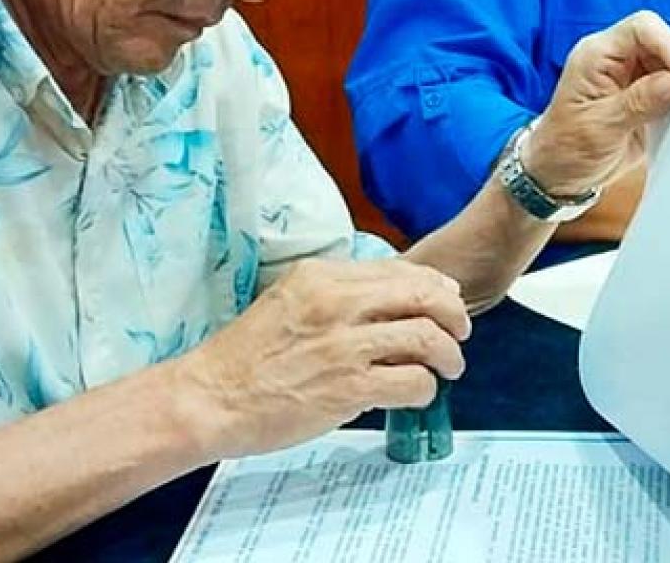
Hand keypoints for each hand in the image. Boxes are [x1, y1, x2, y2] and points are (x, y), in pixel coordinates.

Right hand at [172, 257, 470, 459]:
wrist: (209, 398)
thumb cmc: (245, 358)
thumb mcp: (289, 302)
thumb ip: (337, 297)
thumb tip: (391, 302)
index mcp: (322, 277)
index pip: (401, 270)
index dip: (435, 285)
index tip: (447, 299)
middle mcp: (337, 304)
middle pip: (424, 296)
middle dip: (453, 314)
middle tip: (459, 333)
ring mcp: (344, 347)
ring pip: (427, 338)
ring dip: (448, 355)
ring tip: (448, 367)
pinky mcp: (348, 389)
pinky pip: (412, 382)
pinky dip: (425, 389)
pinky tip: (417, 394)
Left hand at [524, 11, 669, 197]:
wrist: (559, 173)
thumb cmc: (566, 148)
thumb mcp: (600, 128)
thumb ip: (637, 104)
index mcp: (596, 55)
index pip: (641, 29)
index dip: (668, 44)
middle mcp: (616, 60)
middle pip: (662, 42)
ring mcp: (633, 77)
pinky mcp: (646, 97)